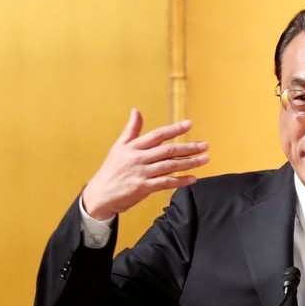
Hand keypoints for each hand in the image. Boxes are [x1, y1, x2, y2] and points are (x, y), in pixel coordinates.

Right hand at [81, 109, 208, 219]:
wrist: (99, 196)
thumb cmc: (111, 170)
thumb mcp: (118, 147)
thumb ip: (131, 130)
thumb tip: (136, 110)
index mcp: (133, 147)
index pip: (157, 135)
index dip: (174, 129)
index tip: (190, 124)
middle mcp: (137, 158)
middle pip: (167, 150)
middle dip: (189, 147)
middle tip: (205, 145)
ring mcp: (140, 173)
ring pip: (169, 166)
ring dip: (189, 163)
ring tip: (205, 159)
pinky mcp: (142, 188)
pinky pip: (166, 183)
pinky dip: (180, 181)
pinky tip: (193, 178)